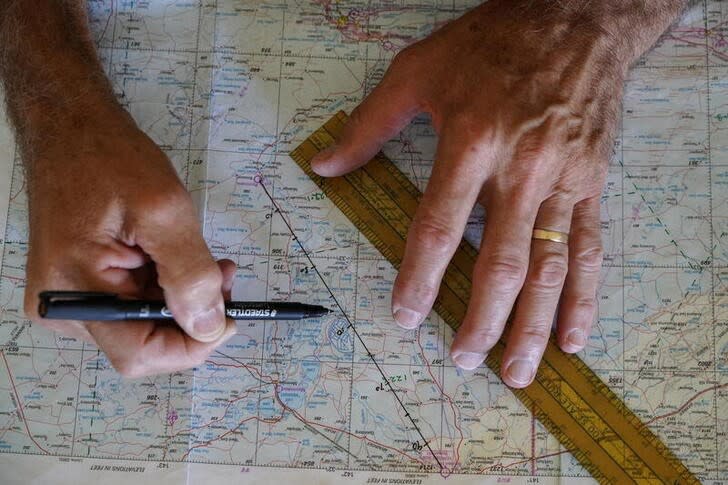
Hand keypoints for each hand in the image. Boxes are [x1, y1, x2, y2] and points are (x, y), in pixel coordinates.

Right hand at [23, 108, 235, 377]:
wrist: (71, 129)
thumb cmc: (109, 158)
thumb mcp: (163, 210)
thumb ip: (189, 273)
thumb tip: (209, 327)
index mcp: (73, 289)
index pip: (139, 354)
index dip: (191, 347)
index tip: (229, 319)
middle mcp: (63, 306)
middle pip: (143, 342)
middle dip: (192, 317)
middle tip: (224, 276)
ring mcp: (70, 298)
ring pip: (142, 324)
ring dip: (182, 300)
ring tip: (207, 260)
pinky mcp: (81, 286)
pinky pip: (132, 305)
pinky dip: (165, 289)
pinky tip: (179, 259)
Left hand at [312, 1, 682, 386]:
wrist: (576, 15)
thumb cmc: (493, 42)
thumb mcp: (419, 71)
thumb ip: (368, 125)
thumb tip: (324, 164)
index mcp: (471, 142)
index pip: (440, 227)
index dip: (419, 277)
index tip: (405, 315)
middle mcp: (521, 169)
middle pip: (499, 262)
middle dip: (480, 319)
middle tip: (464, 359)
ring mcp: (563, 180)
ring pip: (549, 266)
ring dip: (533, 325)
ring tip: (518, 370)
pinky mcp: (592, 182)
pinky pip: (591, 247)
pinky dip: (585, 295)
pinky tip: (575, 334)